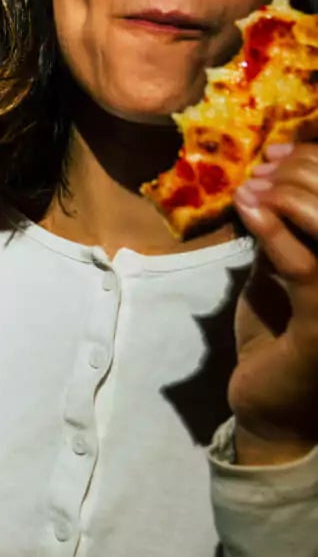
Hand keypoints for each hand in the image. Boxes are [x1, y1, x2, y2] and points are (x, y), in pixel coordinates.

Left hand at [230, 141, 317, 464]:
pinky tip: (249, 208)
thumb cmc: (278, 337)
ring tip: (253, 187)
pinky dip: (276, 232)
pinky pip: (307, 268)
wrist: (268, 406)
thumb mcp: (282, 273)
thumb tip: (271, 181)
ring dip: (292, 196)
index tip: (280, 151)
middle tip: (264, 167)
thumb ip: (288, 233)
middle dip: (305, 173)